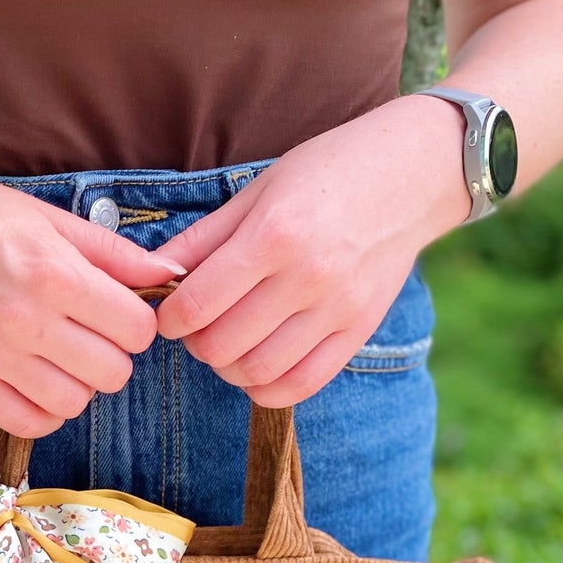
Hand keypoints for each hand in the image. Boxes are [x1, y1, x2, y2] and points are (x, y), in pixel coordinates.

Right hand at [0, 155, 186, 436]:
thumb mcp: (44, 217)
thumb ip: (112, 253)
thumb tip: (173, 275)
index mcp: (51, 271)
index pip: (136, 328)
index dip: (136, 323)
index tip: (116, 312)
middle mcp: (24, 319)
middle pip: (112, 373)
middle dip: (111, 355)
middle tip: (87, 334)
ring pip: (74, 403)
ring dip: (77, 384)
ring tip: (59, 357)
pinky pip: (30, 423)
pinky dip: (45, 410)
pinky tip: (37, 382)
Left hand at [149, 95, 470, 406]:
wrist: (411, 175)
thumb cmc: (325, 174)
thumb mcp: (257, 191)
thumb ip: (203, 239)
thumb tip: (151, 276)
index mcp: (274, 235)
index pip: (198, 304)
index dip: (170, 320)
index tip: (170, 314)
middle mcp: (307, 276)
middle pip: (222, 346)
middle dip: (196, 344)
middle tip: (199, 327)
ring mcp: (337, 309)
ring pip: (257, 372)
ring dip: (229, 368)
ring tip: (229, 343)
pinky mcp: (358, 331)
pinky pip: (302, 385)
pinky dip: (268, 388)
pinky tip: (259, 365)